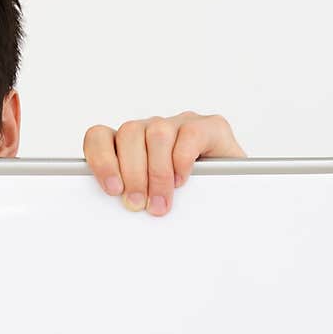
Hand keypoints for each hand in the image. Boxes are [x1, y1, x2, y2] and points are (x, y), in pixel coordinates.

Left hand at [83, 111, 245, 215]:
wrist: (232, 195)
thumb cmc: (186, 198)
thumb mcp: (149, 196)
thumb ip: (130, 194)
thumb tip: (116, 210)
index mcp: (129, 143)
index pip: (100, 136)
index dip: (100, 159)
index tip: (111, 189)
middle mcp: (152, 128)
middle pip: (128, 134)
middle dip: (131, 174)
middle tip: (137, 204)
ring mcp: (181, 124)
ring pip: (157, 133)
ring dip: (156, 172)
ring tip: (159, 202)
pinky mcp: (210, 127)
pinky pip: (189, 135)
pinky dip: (182, 161)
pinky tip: (182, 181)